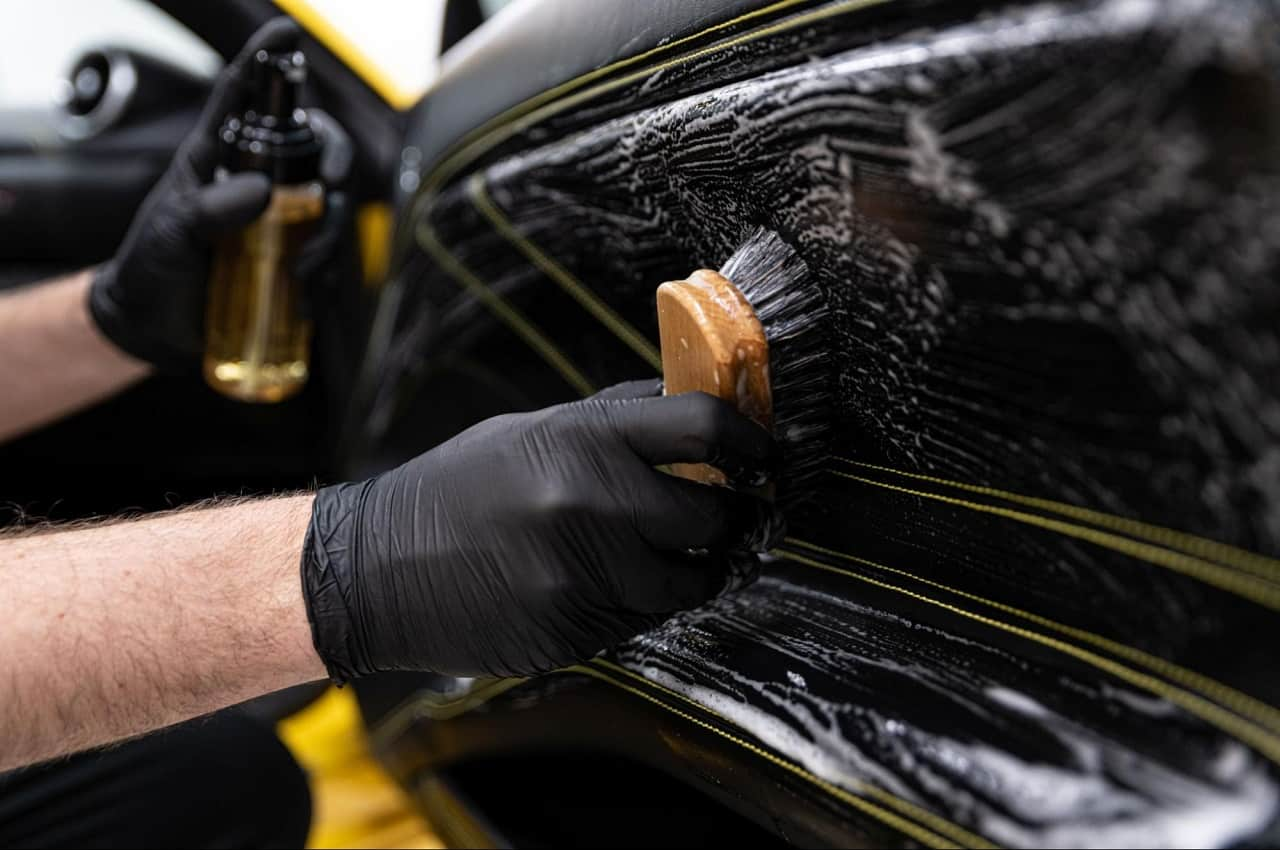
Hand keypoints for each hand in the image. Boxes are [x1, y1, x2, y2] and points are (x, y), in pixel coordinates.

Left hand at [88, 18, 353, 370]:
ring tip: (306, 270)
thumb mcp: (172, 231)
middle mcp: (255, 181)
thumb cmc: (151, 266)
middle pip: (312, 148)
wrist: (152, 325)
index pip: (243, 97)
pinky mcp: (292, 260)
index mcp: (218, 158)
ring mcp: (278, 221)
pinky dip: (328, 272)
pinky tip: (307, 294)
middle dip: (334, 159)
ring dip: (331, 234)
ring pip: (329, 205)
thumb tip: (264, 193)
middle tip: (332, 185)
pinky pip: (328, 255)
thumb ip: (212, 209)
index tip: (288, 32)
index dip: (266, 60)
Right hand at [301, 381, 782, 680]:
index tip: (765, 454)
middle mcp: (590, 504)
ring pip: (691, 580)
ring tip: (678, 554)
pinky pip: (645, 620)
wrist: (376, 570)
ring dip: (697, 568)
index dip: (750, 440)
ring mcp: (584, 575)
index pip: (702, 426)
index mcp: (581, 440)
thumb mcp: (533, 431)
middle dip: (729, 515)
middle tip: (728, 513)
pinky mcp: (575, 631)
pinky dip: (646, 603)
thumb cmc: (458, 489)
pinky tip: (616, 583)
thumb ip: (616, 422)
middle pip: (713, 513)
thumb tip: (692, 410)